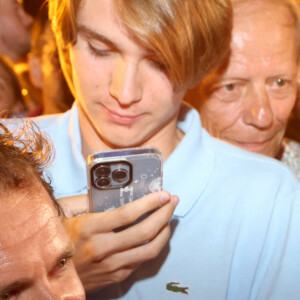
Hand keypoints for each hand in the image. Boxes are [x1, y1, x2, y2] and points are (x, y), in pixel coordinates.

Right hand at [58, 191, 178, 291]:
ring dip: (165, 232)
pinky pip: (142, 261)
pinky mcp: (116, 276)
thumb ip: (86, 198)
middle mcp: (102, 248)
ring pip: (148, 250)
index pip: (127, 214)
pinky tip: (158, 235)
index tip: (164, 194)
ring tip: (170, 218)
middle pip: (144, 232)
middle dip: (164, 215)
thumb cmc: (58, 236)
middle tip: (173, 202)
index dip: (149, 203)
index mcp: (89, 228)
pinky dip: (155, 246)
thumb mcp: (65, 211)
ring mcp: (111, 266)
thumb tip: (112, 189)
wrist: (48, 274)